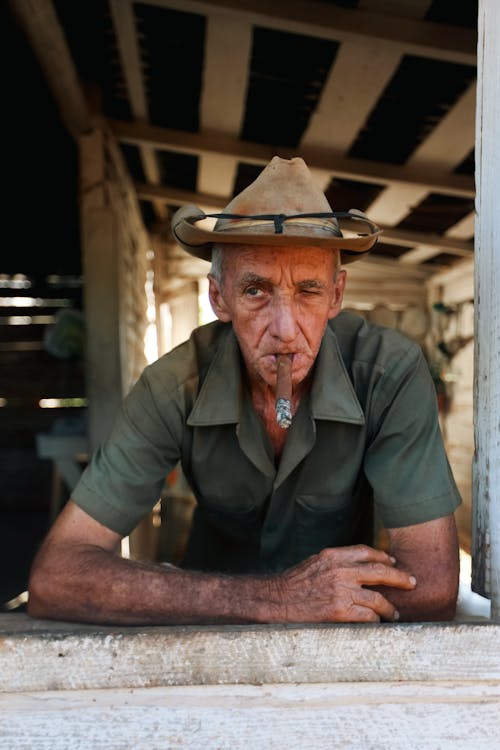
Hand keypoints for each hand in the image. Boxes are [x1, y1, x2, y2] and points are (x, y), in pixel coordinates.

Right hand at [273, 545, 416, 622]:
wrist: (277, 599)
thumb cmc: (294, 582)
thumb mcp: (316, 561)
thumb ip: (338, 562)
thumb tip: (359, 566)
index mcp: (334, 555)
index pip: (367, 552)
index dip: (384, 556)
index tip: (393, 561)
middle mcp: (341, 571)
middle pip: (380, 571)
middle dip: (399, 577)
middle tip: (411, 582)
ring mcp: (342, 592)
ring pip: (378, 599)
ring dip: (389, 607)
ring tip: (394, 612)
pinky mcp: (340, 612)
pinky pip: (367, 617)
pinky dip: (375, 620)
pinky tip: (376, 622)